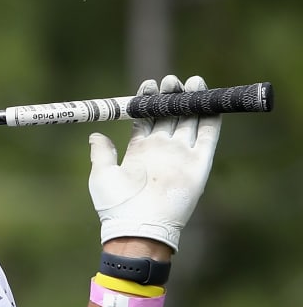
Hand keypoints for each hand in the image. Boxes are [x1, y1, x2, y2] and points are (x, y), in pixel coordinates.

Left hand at [87, 73, 221, 251]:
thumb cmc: (116, 205)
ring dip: (192, 101)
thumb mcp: (101, 175)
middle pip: (170, 116)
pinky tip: (209, 100)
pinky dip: (210, 117)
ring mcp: (181, 155)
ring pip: (190, 121)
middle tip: (171, 80)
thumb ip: (101, 153)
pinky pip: (208, 136)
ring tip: (191, 82)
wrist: (139, 226)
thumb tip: (95, 133)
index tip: (148, 85)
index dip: (148, 102)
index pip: (146, 119)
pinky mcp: (198, 163)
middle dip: (171, 96)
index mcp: (139, 151)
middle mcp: (162, 150)